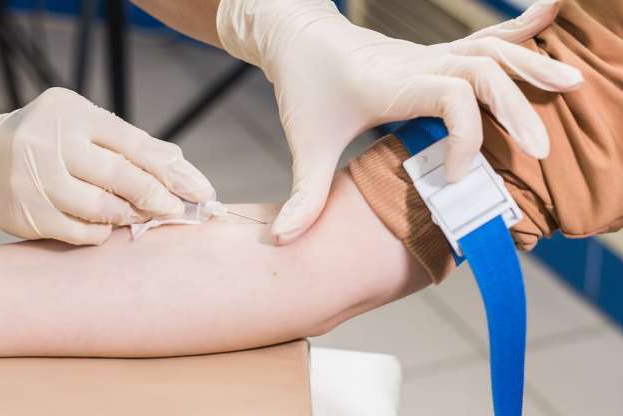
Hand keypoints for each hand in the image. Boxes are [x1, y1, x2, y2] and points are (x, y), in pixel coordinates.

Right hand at [0, 88, 214, 244]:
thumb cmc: (48, 138)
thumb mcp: (83, 123)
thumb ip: (127, 141)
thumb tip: (177, 161)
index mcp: (74, 114)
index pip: (134, 144)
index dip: (171, 170)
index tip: (200, 190)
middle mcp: (52, 143)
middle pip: (120, 176)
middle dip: (157, 197)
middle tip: (177, 211)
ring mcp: (36, 180)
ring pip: (101, 209)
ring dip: (129, 215)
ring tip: (140, 215)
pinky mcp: (27, 214)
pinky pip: (79, 232)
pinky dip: (101, 233)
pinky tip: (107, 226)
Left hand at [217, 0, 582, 243]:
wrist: (299, 37)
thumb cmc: (305, 88)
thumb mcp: (304, 142)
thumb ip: (303, 194)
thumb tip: (282, 244)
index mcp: (390, 85)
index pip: (451, 95)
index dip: (465, 136)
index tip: (455, 178)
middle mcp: (416, 64)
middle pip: (482, 73)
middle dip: (517, 108)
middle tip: (543, 151)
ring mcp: (428, 55)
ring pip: (490, 50)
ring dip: (530, 65)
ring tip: (574, 83)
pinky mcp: (433, 54)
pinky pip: (483, 40)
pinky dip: (519, 32)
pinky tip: (551, 15)